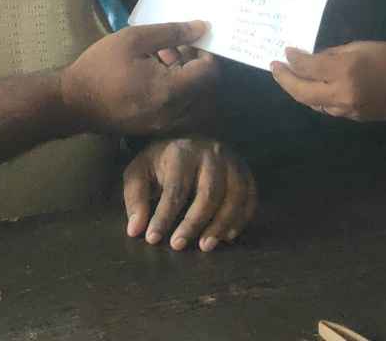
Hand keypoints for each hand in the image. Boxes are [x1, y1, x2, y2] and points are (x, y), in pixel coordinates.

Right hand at [62, 21, 217, 135]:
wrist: (73, 102)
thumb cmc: (100, 67)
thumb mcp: (134, 39)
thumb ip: (172, 33)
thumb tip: (202, 27)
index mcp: (170, 90)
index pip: (209, 73)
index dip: (206, 54)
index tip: (191, 41)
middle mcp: (173, 112)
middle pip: (206, 89)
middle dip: (197, 66)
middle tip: (177, 49)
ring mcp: (165, 124)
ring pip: (195, 101)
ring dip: (188, 80)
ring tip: (163, 60)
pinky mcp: (156, 128)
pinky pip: (181, 111)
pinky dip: (178, 93)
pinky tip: (155, 76)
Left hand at [120, 137, 256, 251]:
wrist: (188, 138)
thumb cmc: (161, 162)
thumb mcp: (139, 173)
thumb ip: (136, 199)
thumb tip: (135, 230)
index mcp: (182, 152)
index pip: (175, 189)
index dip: (164, 216)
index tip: (152, 239)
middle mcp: (211, 154)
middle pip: (209, 193)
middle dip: (194, 223)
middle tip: (178, 246)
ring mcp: (232, 162)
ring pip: (234, 196)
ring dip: (221, 225)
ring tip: (205, 246)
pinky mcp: (245, 172)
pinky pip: (250, 197)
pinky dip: (242, 218)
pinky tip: (227, 236)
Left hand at [269, 41, 385, 121]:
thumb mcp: (360, 46)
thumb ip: (333, 54)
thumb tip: (313, 58)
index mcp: (344, 71)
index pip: (307, 66)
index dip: (293, 59)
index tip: (286, 51)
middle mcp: (342, 94)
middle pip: (302, 92)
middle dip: (284, 80)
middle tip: (275, 67)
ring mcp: (348, 110)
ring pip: (313, 103)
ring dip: (299, 91)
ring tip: (290, 78)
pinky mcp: (356, 118)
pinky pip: (329, 108)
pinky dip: (317, 98)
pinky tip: (313, 88)